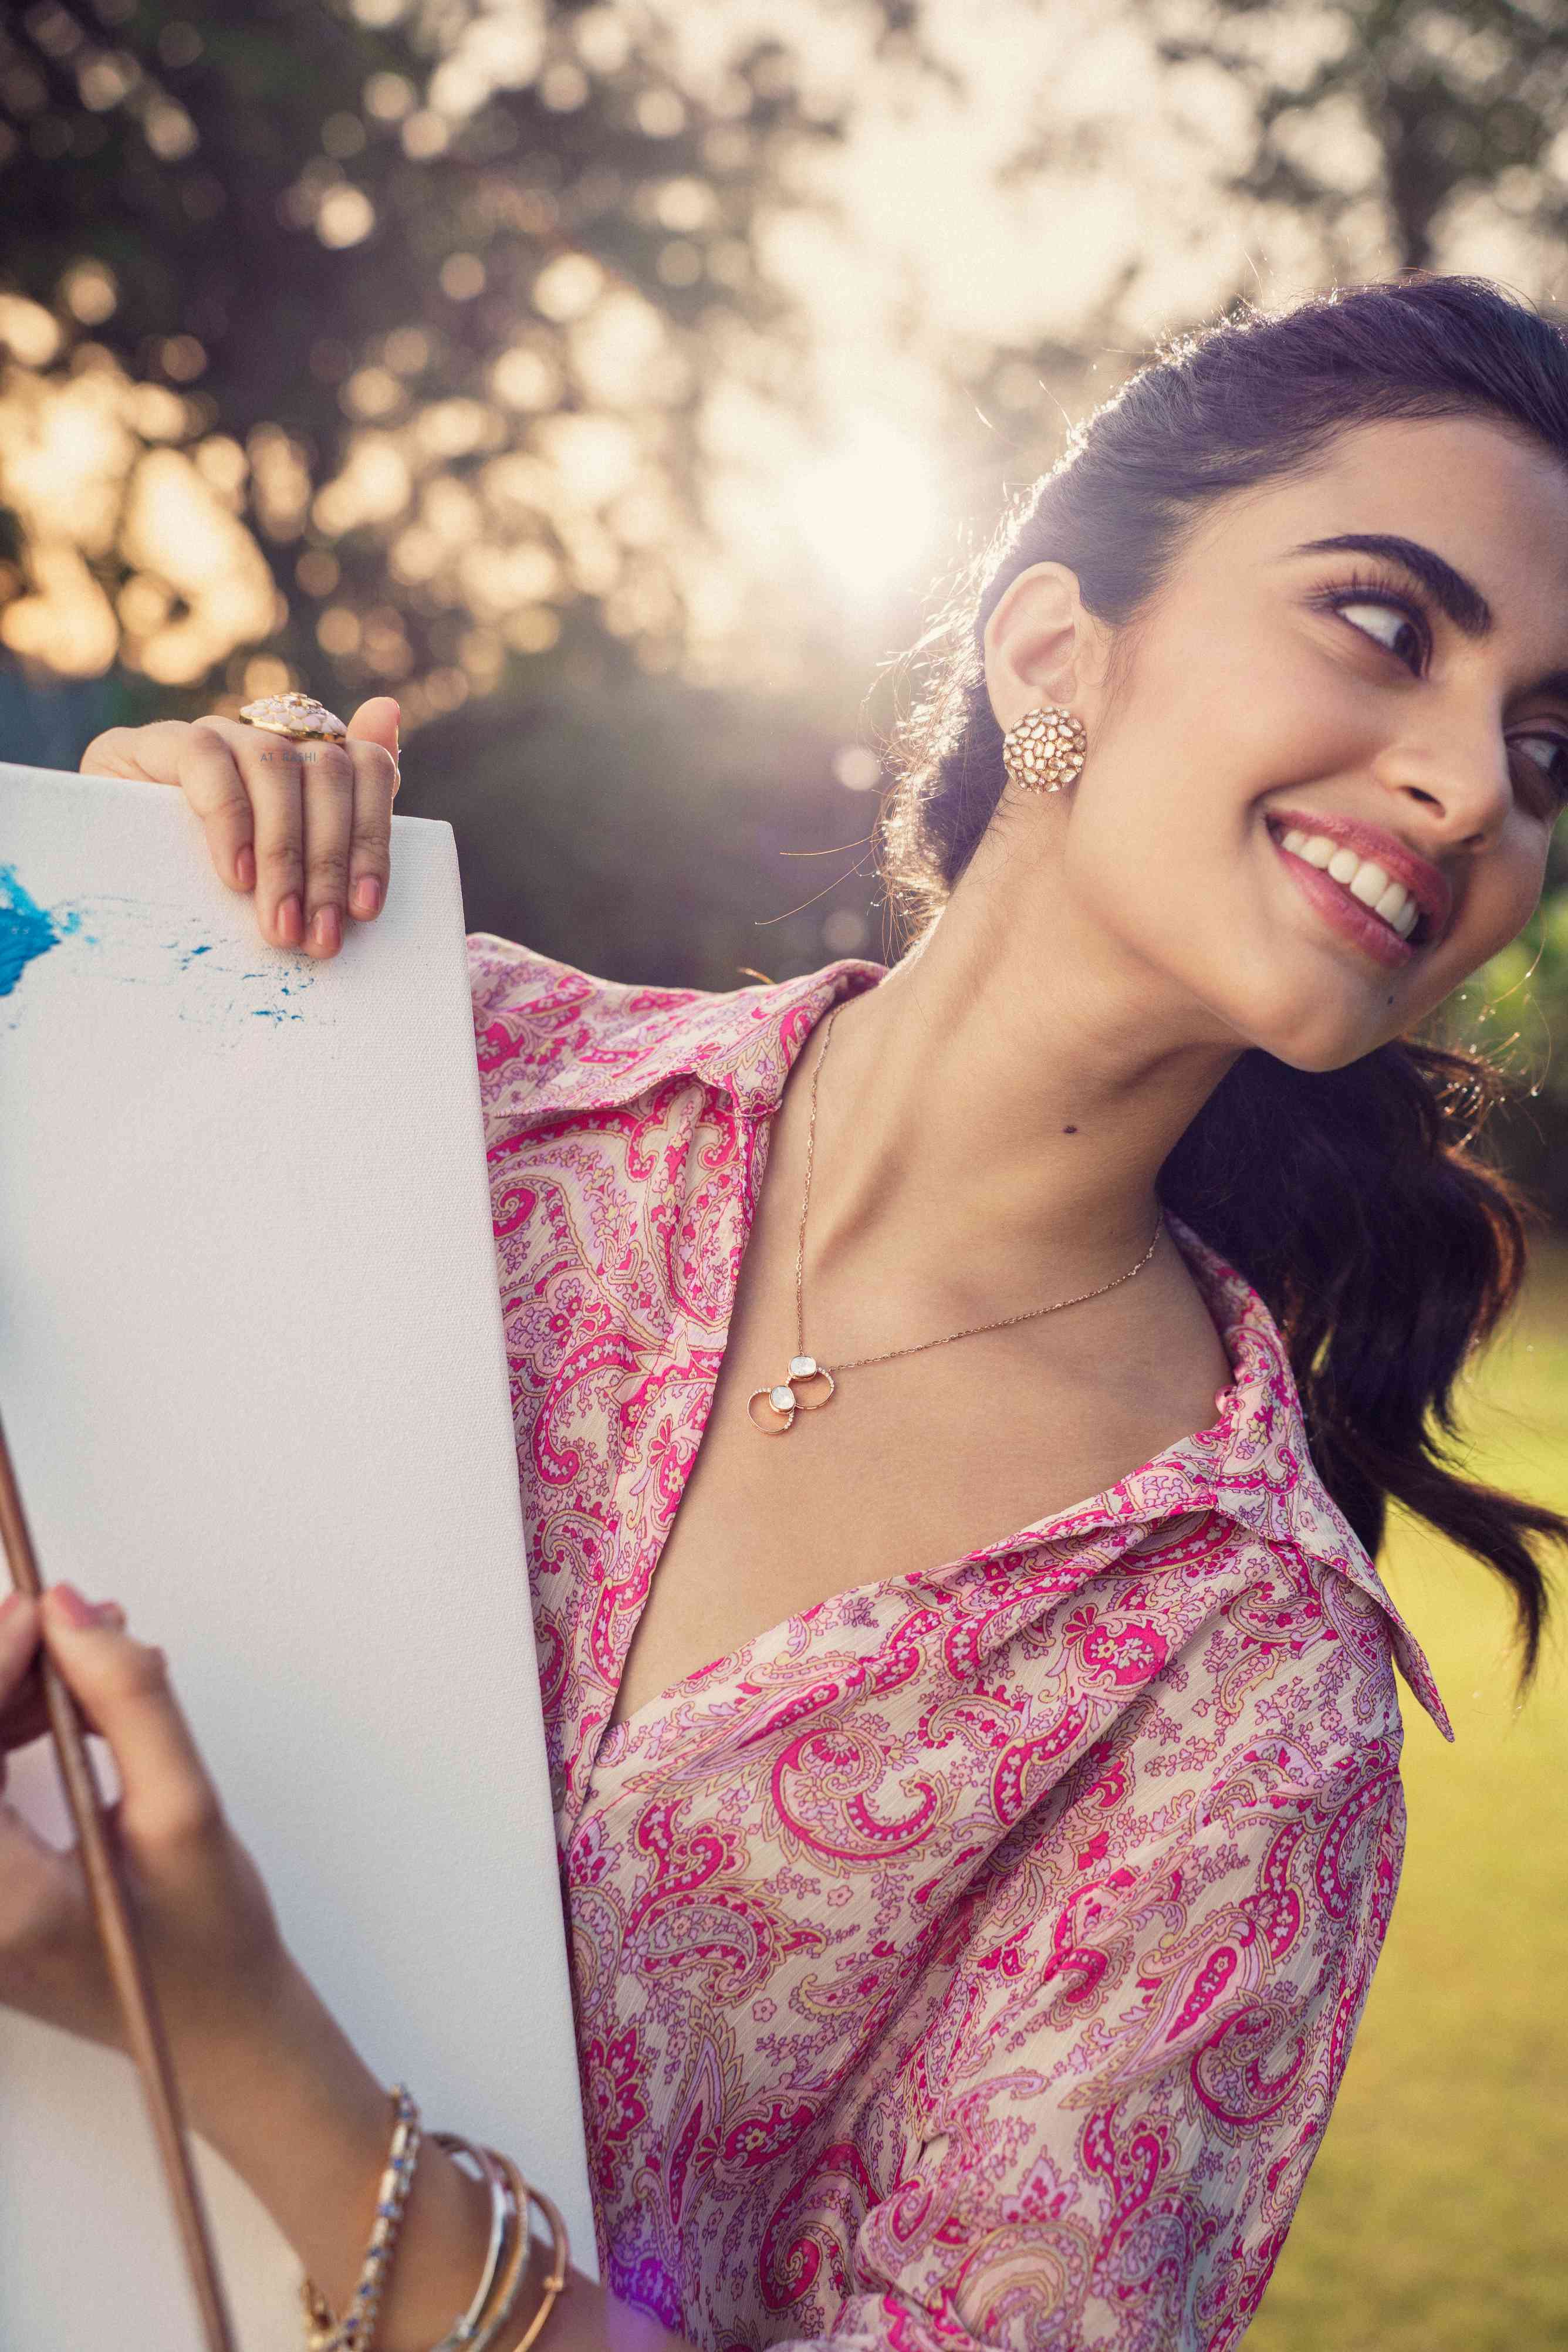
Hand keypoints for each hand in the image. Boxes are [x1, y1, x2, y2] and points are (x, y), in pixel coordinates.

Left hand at [0, 1584, 292, 2069]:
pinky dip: (5, 1731)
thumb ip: (130, 1703)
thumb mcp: (186, 1812)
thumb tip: (72, 1612)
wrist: (218, 2033)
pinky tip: (68, 1705)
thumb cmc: (210, 1946)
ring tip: (87, 1655)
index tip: (39, 1608)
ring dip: (4, 1694)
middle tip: (67, 1620)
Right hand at [78, 694, 400, 960]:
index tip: (364, 909)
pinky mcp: (155, 744)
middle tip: (317, 938)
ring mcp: (213, 736)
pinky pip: (206, 761)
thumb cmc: (206, 885)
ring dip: (283, 856)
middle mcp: (265, 738)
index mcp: (308, 763)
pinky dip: (229, 820)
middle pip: (325, 773)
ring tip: (278, 923)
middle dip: (328, 865)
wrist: (110, 879)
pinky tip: (235, 874)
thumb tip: (389, 709)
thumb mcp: (282, 872)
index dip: (374, 835)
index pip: (366, 766)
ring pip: (273, 768)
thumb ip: (342, 811)